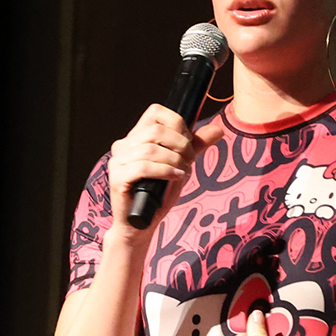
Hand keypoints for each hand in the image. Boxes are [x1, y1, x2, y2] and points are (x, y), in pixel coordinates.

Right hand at [104, 104, 224, 243]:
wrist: (142, 224)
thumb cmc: (158, 194)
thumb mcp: (180, 165)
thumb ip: (195, 146)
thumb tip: (218, 129)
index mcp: (136, 137)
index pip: (155, 112)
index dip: (176, 122)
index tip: (188, 140)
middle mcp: (123, 146)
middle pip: (155, 130)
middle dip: (180, 144)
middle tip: (190, 160)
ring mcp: (118, 162)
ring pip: (150, 149)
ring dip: (174, 160)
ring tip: (183, 172)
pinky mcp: (117, 178)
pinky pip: (143, 167)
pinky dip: (165, 171)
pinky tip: (175, 177)